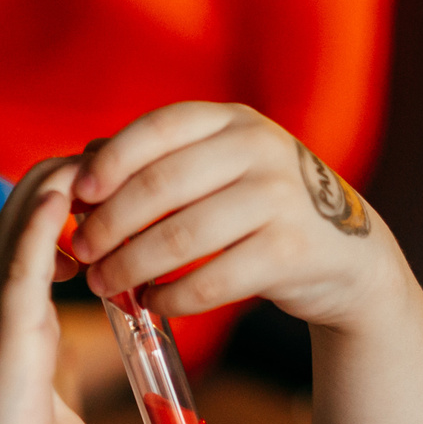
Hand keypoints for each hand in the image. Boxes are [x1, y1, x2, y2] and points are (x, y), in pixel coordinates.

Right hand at [0, 160, 200, 423]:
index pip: (41, 251)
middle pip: (26, 221)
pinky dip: (41, 217)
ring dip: (54, 184)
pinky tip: (68, 186)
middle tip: (111, 160)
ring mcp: (2, 316)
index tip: (115, 198)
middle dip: (65, 186)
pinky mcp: (4, 329)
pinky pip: (20, 256)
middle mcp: (9, 312)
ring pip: (19, 225)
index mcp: (26, 331)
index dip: (71, 216)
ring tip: (94, 151)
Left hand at [67, 103, 405, 331]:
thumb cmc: (259, 207)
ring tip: (103, 284)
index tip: (76, 195)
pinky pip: (211, 280)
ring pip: (181, 237)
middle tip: (81, 250)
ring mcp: (280, 198)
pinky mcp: (291, 252)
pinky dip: (172, 296)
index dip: (111, 162)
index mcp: (233, 120)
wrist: (346, 251)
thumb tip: (80, 163)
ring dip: (131, 266)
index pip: (159, 128)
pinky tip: (152, 302)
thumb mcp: (219, 167)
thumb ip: (158, 160)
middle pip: (161, 185)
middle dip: (109, 222)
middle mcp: (260, 149)